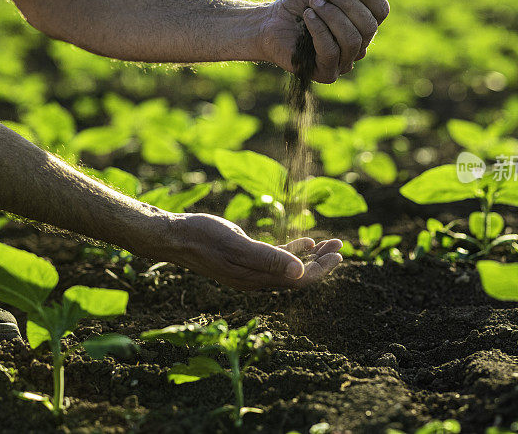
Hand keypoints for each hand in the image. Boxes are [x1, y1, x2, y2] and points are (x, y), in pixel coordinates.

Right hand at [165, 213, 342, 289]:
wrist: (175, 236)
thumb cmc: (204, 238)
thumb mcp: (238, 245)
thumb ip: (269, 259)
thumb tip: (301, 272)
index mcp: (256, 280)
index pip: (298, 281)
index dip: (321, 270)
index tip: (339, 255)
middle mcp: (256, 280)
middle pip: (298, 276)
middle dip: (322, 263)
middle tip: (341, 246)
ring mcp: (251, 270)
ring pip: (290, 267)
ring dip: (311, 256)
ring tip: (331, 243)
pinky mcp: (245, 259)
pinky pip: (276, 259)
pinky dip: (293, 251)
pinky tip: (306, 241)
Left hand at [259, 0, 389, 82]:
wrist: (269, 22)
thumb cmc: (300, 6)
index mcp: (362, 26)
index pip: (381, 12)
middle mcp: (358, 47)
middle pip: (369, 26)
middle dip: (347, 4)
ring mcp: (343, 63)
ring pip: (352, 40)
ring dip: (332, 16)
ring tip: (313, 4)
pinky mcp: (326, 74)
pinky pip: (332, 52)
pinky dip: (319, 29)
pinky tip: (307, 17)